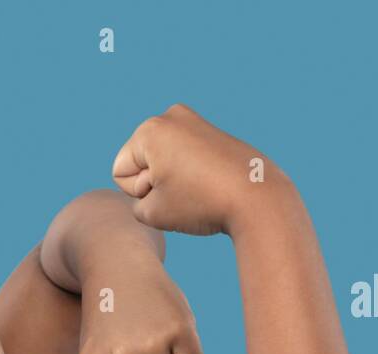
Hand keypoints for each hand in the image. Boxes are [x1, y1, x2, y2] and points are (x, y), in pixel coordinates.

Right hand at [111, 103, 284, 236]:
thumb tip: (157, 185)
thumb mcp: (151, 213)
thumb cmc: (201, 205)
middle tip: (187, 192)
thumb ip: (136, 200)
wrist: (257, 199)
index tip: (169, 194)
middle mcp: (170, 116)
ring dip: (172, 180)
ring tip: (199, 188)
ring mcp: (194, 120)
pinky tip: (210, 184)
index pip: (120, 172)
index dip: (138, 193)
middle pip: (140, 163)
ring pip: (162, 162)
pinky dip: (191, 174)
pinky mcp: (212, 132)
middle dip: (155, 182)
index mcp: (149, 129)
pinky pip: (184, 159)